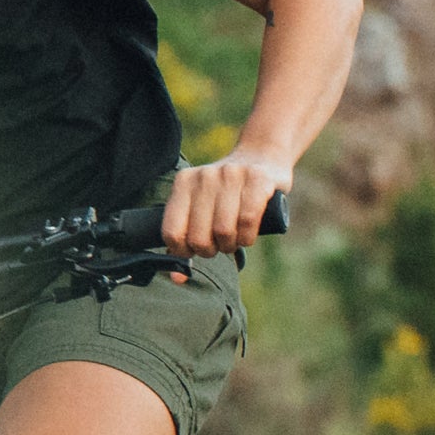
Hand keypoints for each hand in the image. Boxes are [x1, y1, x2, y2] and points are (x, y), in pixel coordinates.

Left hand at [160, 149, 292, 263]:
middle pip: (199, 238)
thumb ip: (186, 239)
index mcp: (184, 182)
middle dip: (211, 250)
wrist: (262, 156)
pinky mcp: (257, 179)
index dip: (184, 251)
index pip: (172, 232)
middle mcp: (205, 176)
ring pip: (224, 231)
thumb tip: (177, 278)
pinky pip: (247, 221)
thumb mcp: (201, 207)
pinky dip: (248, 236)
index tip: (195, 250)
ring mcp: (231, 175)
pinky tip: (248, 234)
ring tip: (235, 239)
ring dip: (232, 245)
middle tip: (219, 244)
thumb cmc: (228, 193)